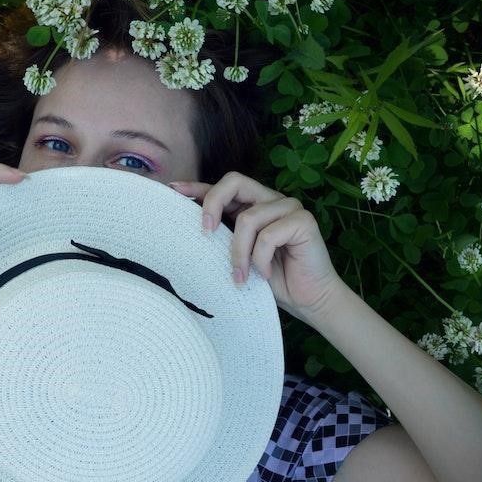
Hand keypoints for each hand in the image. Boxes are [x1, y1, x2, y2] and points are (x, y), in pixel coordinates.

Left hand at [169, 172, 346, 325]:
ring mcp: (289, 207)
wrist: (308, 300)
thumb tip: (190, 229)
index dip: (197, 187)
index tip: (173, 190)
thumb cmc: (273, 280)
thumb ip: (222, 238)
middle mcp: (271, 200)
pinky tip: (265, 275)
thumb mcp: (238, 256)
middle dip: (213, 203)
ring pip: (248, 219)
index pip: (223, 188)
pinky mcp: (303, 221)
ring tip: (240, 276)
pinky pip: (268, 236)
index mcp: (253, 205)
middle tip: (205, 231)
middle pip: (234, 181)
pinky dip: (260, 260)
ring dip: (239, 253)